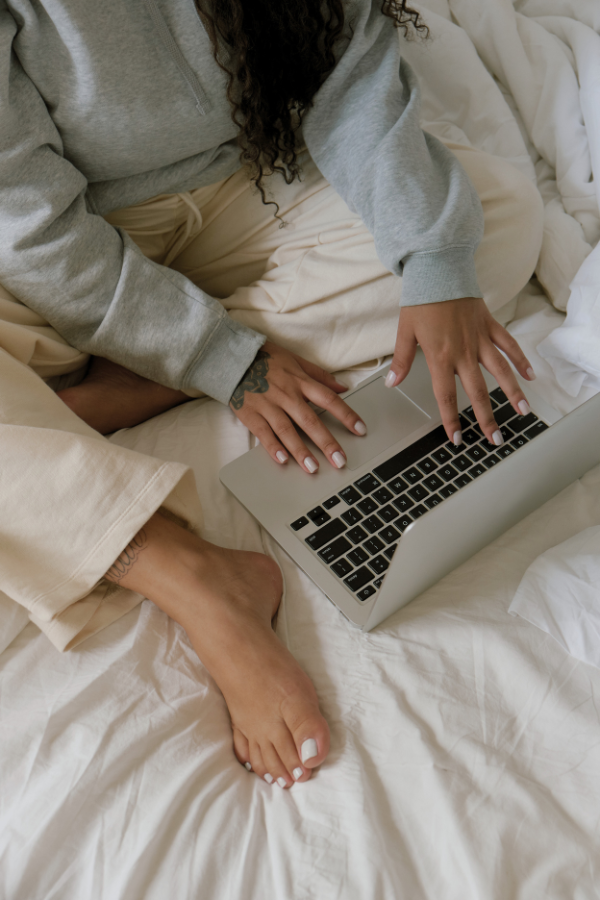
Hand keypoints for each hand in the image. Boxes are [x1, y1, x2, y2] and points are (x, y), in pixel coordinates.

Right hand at [229, 340, 366, 472]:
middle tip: (340, 460)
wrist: (232, 358)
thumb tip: (343, 387)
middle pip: (310, 420)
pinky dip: (273, 447)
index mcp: (300, 381)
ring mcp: (268, 406)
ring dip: (301, 451)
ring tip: (313, 468)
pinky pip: (263, 433)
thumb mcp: (296, 361)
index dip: (346, 415)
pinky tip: (282, 460)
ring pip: (287, 430)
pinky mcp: (251, 414)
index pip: (328, 399)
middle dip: (326, 442)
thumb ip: (320, 376)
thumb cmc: (266, 359)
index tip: (360, 430)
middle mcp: (286, 394)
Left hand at [386, 298, 534, 445]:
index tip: (457, 438)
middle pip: (478, 392)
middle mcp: (463, 352)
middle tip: (494, 438)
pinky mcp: (490, 326)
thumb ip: (402, 361)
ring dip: (512, 393)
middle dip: (487, 418)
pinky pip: (509, 346)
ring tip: (522, 413)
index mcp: (440, 357)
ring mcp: (480, 340)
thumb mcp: (405, 332)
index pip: (447, 397)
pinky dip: (521, 360)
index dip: (451, 420)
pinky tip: (530, 375)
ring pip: (500, 372)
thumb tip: (392, 383)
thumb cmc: (421, 301)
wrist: (439, 270)